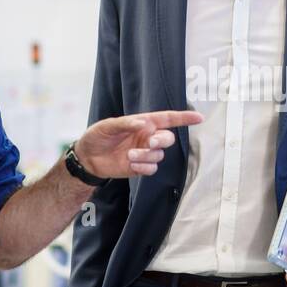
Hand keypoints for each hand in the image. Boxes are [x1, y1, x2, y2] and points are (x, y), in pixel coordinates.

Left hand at [74, 110, 203, 178]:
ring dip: (146, 156)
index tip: (199, 117)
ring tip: (129, 155)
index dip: (184, 118)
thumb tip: (142, 123)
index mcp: (143, 123)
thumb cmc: (97, 137)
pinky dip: (144, 167)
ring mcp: (144, 153)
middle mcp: (147, 137)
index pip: (167, 119)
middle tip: (151, 142)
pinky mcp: (140, 167)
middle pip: (167, 139)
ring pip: (159, 156)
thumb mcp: (107, 126)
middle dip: (162, 140)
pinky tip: (131, 165)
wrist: (87, 159)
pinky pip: (151, 169)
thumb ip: (125, 123)